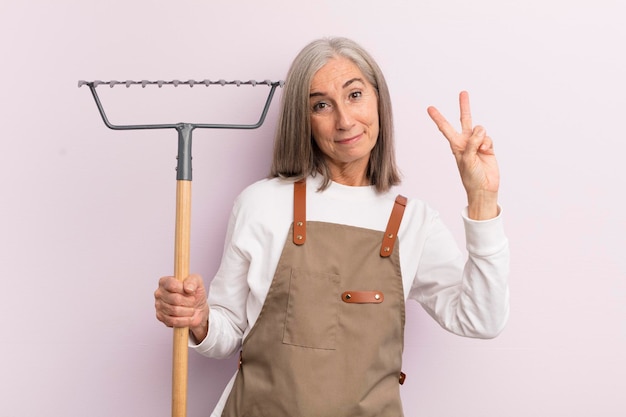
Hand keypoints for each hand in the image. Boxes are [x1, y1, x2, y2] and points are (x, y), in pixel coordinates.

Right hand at [154, 273, 208, 341]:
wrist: (197, 308)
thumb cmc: (194, 294)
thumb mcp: (197, 282)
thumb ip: (193, 281)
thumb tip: (188, 288)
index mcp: (165, 281)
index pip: (172, 285)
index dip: (184, 290)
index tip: (190, 291)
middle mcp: (159, 293)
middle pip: (175, 299)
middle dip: (189, 302)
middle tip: (193, 301)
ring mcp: (158, 306)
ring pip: (175, 311)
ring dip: (188, 311)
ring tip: (191, 309)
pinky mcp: (161, 317)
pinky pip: (173, 321)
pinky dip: (185, 320)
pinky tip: (188, 317)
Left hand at [427, 91, 499, 219]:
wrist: (484, 188)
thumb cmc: (471, 177)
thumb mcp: (466, 160)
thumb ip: (471, 143)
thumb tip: (479, 131)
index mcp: (456, 145)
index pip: (445, 128)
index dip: (438, 117)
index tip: (430, 108)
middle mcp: (466, 142)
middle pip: (465, 120)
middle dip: (464, 106)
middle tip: (463, 92)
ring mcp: (477, 143)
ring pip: (480, 129)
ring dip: (480, 137)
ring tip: (480, 149)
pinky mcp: (488, 146)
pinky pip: (488, 137)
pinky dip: (488, 143)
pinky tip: (486, 151)